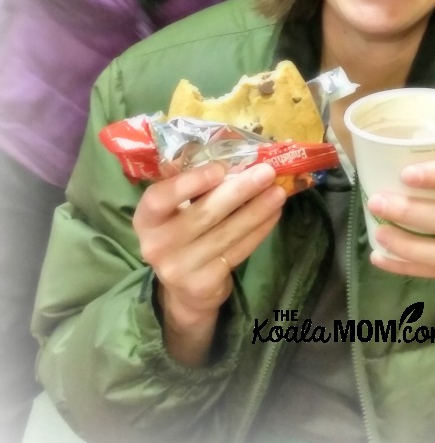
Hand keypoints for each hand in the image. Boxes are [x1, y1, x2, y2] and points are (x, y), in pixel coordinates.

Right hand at [133, 161, 285, 362]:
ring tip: (278, 191)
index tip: (220, 168)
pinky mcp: (204, 283)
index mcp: (146, 219)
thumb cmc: (181, 232)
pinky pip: (238, 251)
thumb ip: (190, 183)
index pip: (160, 199)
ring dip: (257, 210)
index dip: (190, 183)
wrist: (182, 289)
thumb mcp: (174, 209)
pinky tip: (274, 213)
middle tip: (267, 172)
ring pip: (226, 233)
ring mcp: (180, 268)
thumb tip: (228, 154)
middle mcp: (157, 245)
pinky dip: (259, 230)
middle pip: (204, 214)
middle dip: (239, 190)